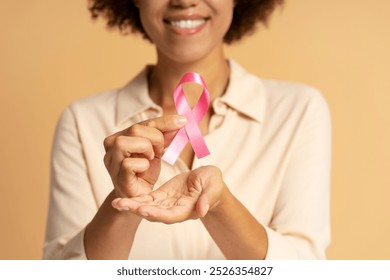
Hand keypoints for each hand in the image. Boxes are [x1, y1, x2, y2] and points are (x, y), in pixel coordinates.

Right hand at [103, 115, 186, 197]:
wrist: (138, 196)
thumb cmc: (144, 171)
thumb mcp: (156, 150)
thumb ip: (165, 136)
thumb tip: (180, 121)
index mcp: (121, 134)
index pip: (144, 122)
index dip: (164, 122)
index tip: (183, 120)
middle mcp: (111, 144)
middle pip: (135, 129)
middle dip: (155, 138)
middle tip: (160, 151)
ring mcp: (111, 160)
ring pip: (126, 143)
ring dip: (145, 150)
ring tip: (150, 159)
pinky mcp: (116, 175)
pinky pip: (129, 164)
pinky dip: (142, 165)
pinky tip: (144, 169)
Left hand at [111, 166, 225, 223]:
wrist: (209, 182)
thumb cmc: (213, 184)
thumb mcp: (213, 187)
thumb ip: (208, 198)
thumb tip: (202, 210)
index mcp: (186, 209)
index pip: (170, 214)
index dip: (156, 213)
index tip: (143, 209)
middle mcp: (173, 210)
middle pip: (153, 213)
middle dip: (137, 210)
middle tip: (121, 205)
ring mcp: (166, 204)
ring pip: (147, 207)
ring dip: (132, 206)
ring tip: (116, 203)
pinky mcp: (161, 196)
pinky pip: (147, 199)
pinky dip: (135, 199)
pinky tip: (122, 198)